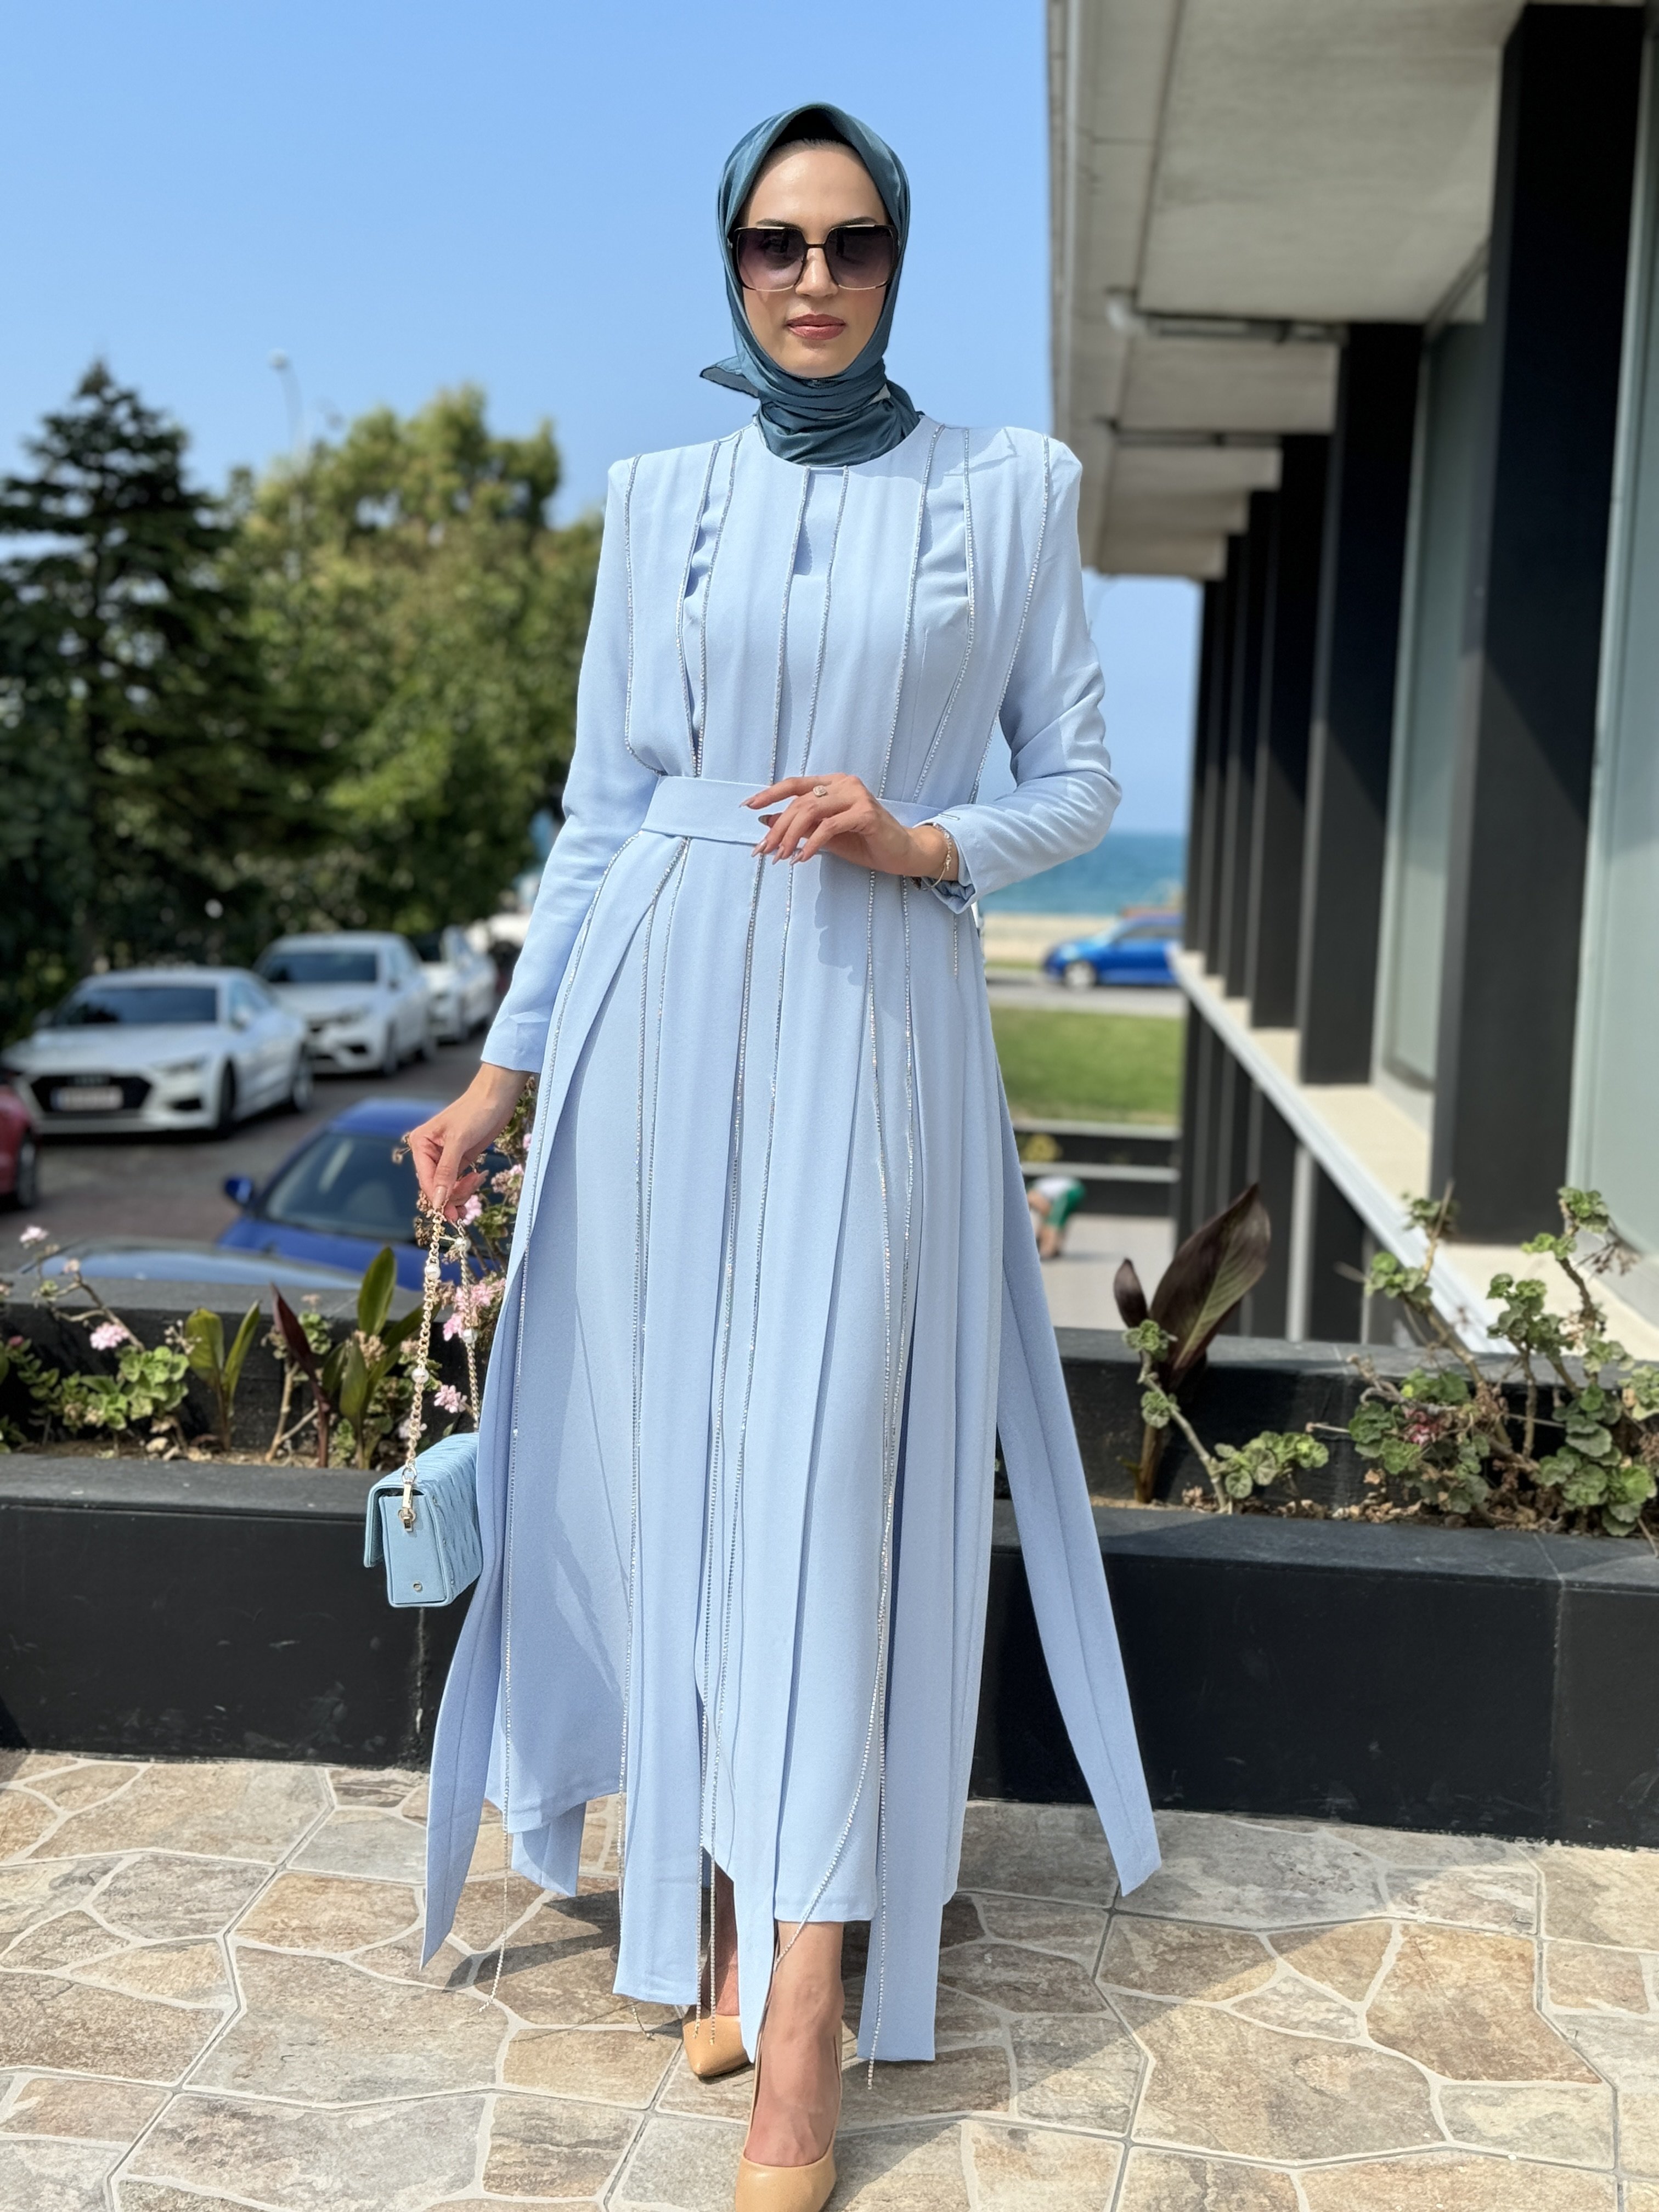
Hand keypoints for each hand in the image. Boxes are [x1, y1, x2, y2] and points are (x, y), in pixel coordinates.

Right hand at [407, 1062, 528, 1219]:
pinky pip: (458, 1181)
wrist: (497, 1097)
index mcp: (421, 1144)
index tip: (451, 1214)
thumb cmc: (475, 1111)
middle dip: (452, 1196)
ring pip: (447, 1187)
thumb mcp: (459, 1141)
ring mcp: (445, 1157)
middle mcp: (429, 1152)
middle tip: (468, 1202)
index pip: (426, 1180)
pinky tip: (478, 1178)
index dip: (438, 1198)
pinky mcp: (460, 1160)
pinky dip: (468, 1185)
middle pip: (435, 1187)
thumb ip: (446, 1172)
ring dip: (462, 1191)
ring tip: (477, 1180)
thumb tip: (437, 1200)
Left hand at [745, 774, 955, 879]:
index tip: (747, 806)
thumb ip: (800, 826)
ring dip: (791, 837)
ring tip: (780, 857)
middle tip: (763, 850)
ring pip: (811, 811)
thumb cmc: (865, 842)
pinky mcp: (866, 814)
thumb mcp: (825, 835)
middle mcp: (844, 784)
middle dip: (777, 827)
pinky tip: (803, 859)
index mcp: (833, 783)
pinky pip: (830, 827)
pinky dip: (813, 844)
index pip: (795, 784)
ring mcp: (856, 796)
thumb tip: (766, 822)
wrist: (902, 853)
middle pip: (800, 801)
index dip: (770, 793)